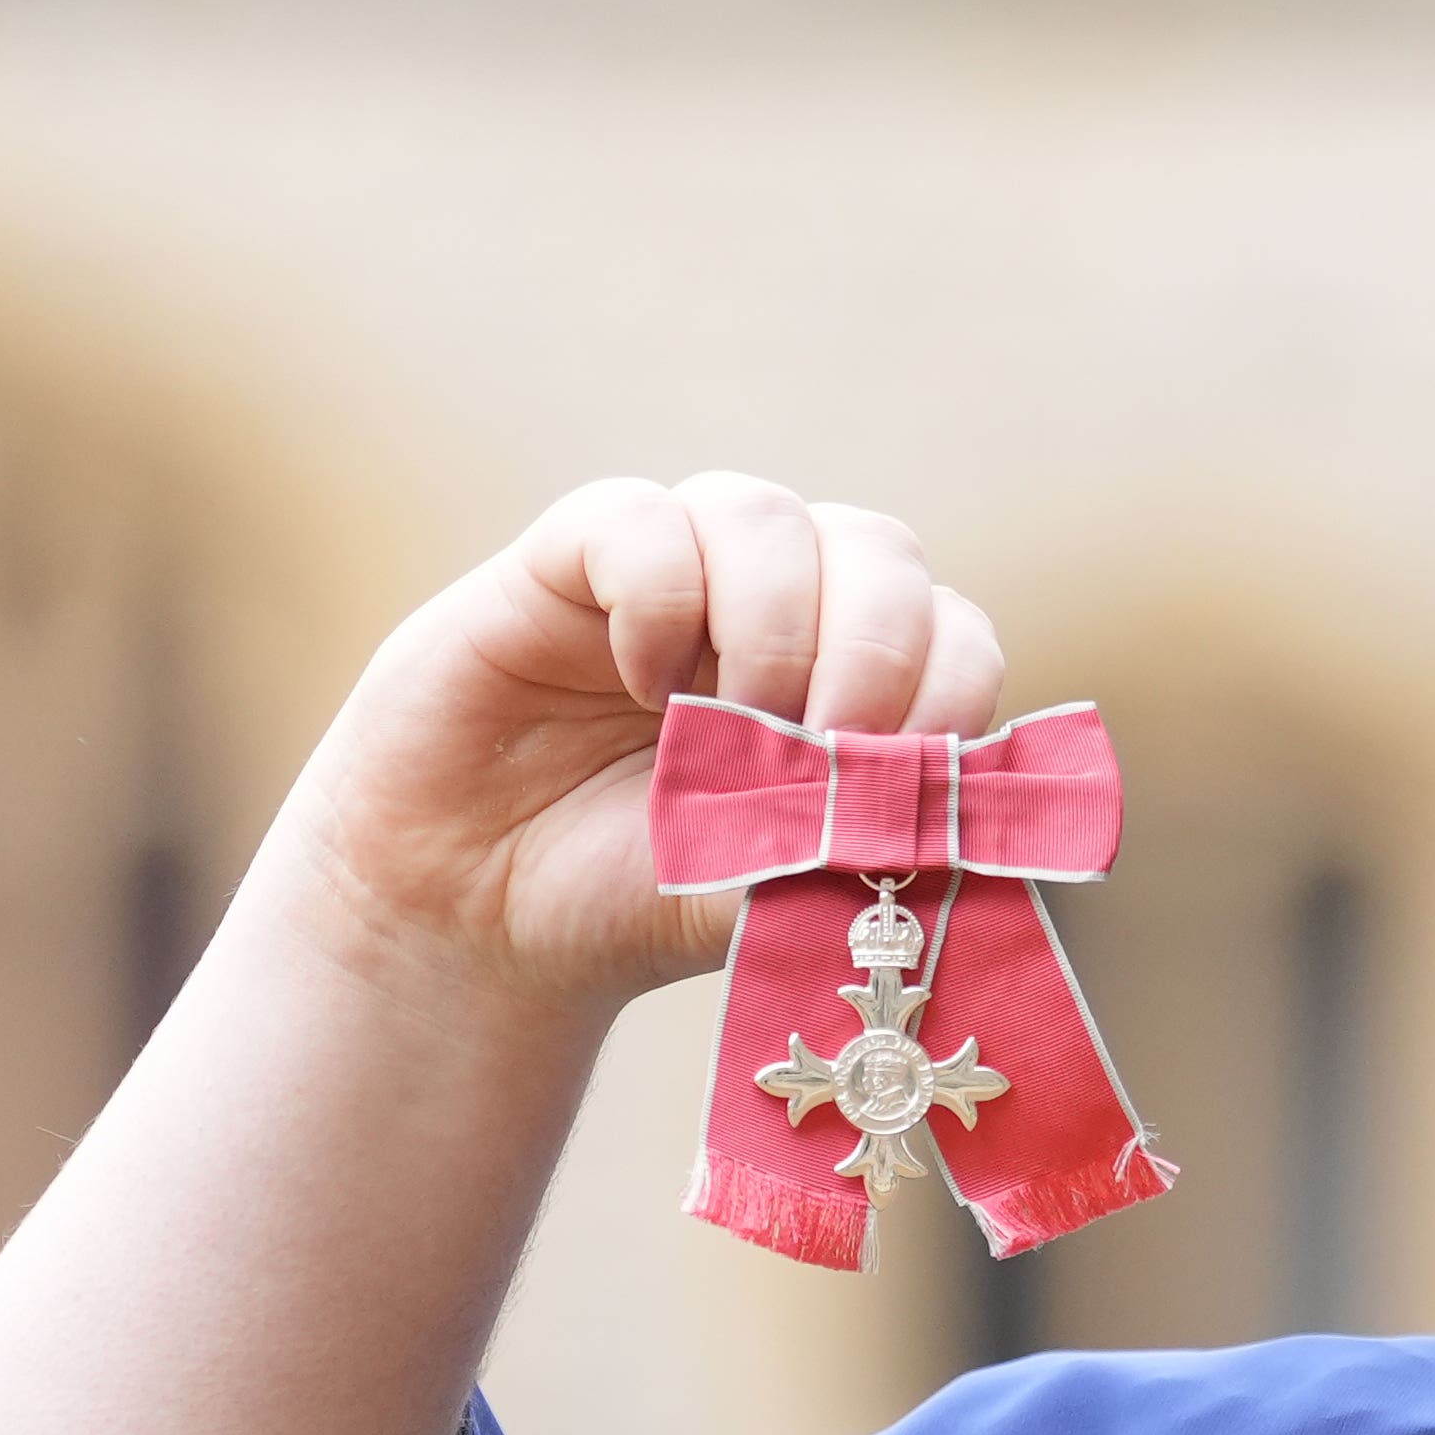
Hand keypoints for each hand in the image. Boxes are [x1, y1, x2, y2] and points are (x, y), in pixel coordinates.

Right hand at [259, 473, 1008, 1012]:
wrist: (480, 919)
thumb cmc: (637, 895)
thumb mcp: (762, 897)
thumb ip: (843, 858)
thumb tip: (928, 830)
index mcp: (853, 679)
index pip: (953, 635)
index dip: (948, 695)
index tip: (900, 785)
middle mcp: (780, 605)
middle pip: (880, 552)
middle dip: (874, 652)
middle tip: (824, 746)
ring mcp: (679, 570)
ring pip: (765, 515)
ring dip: (772, 626)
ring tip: (728, 729)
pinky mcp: (568, 558)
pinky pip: (640, 519)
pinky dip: (659, 599)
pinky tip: (641, 681)